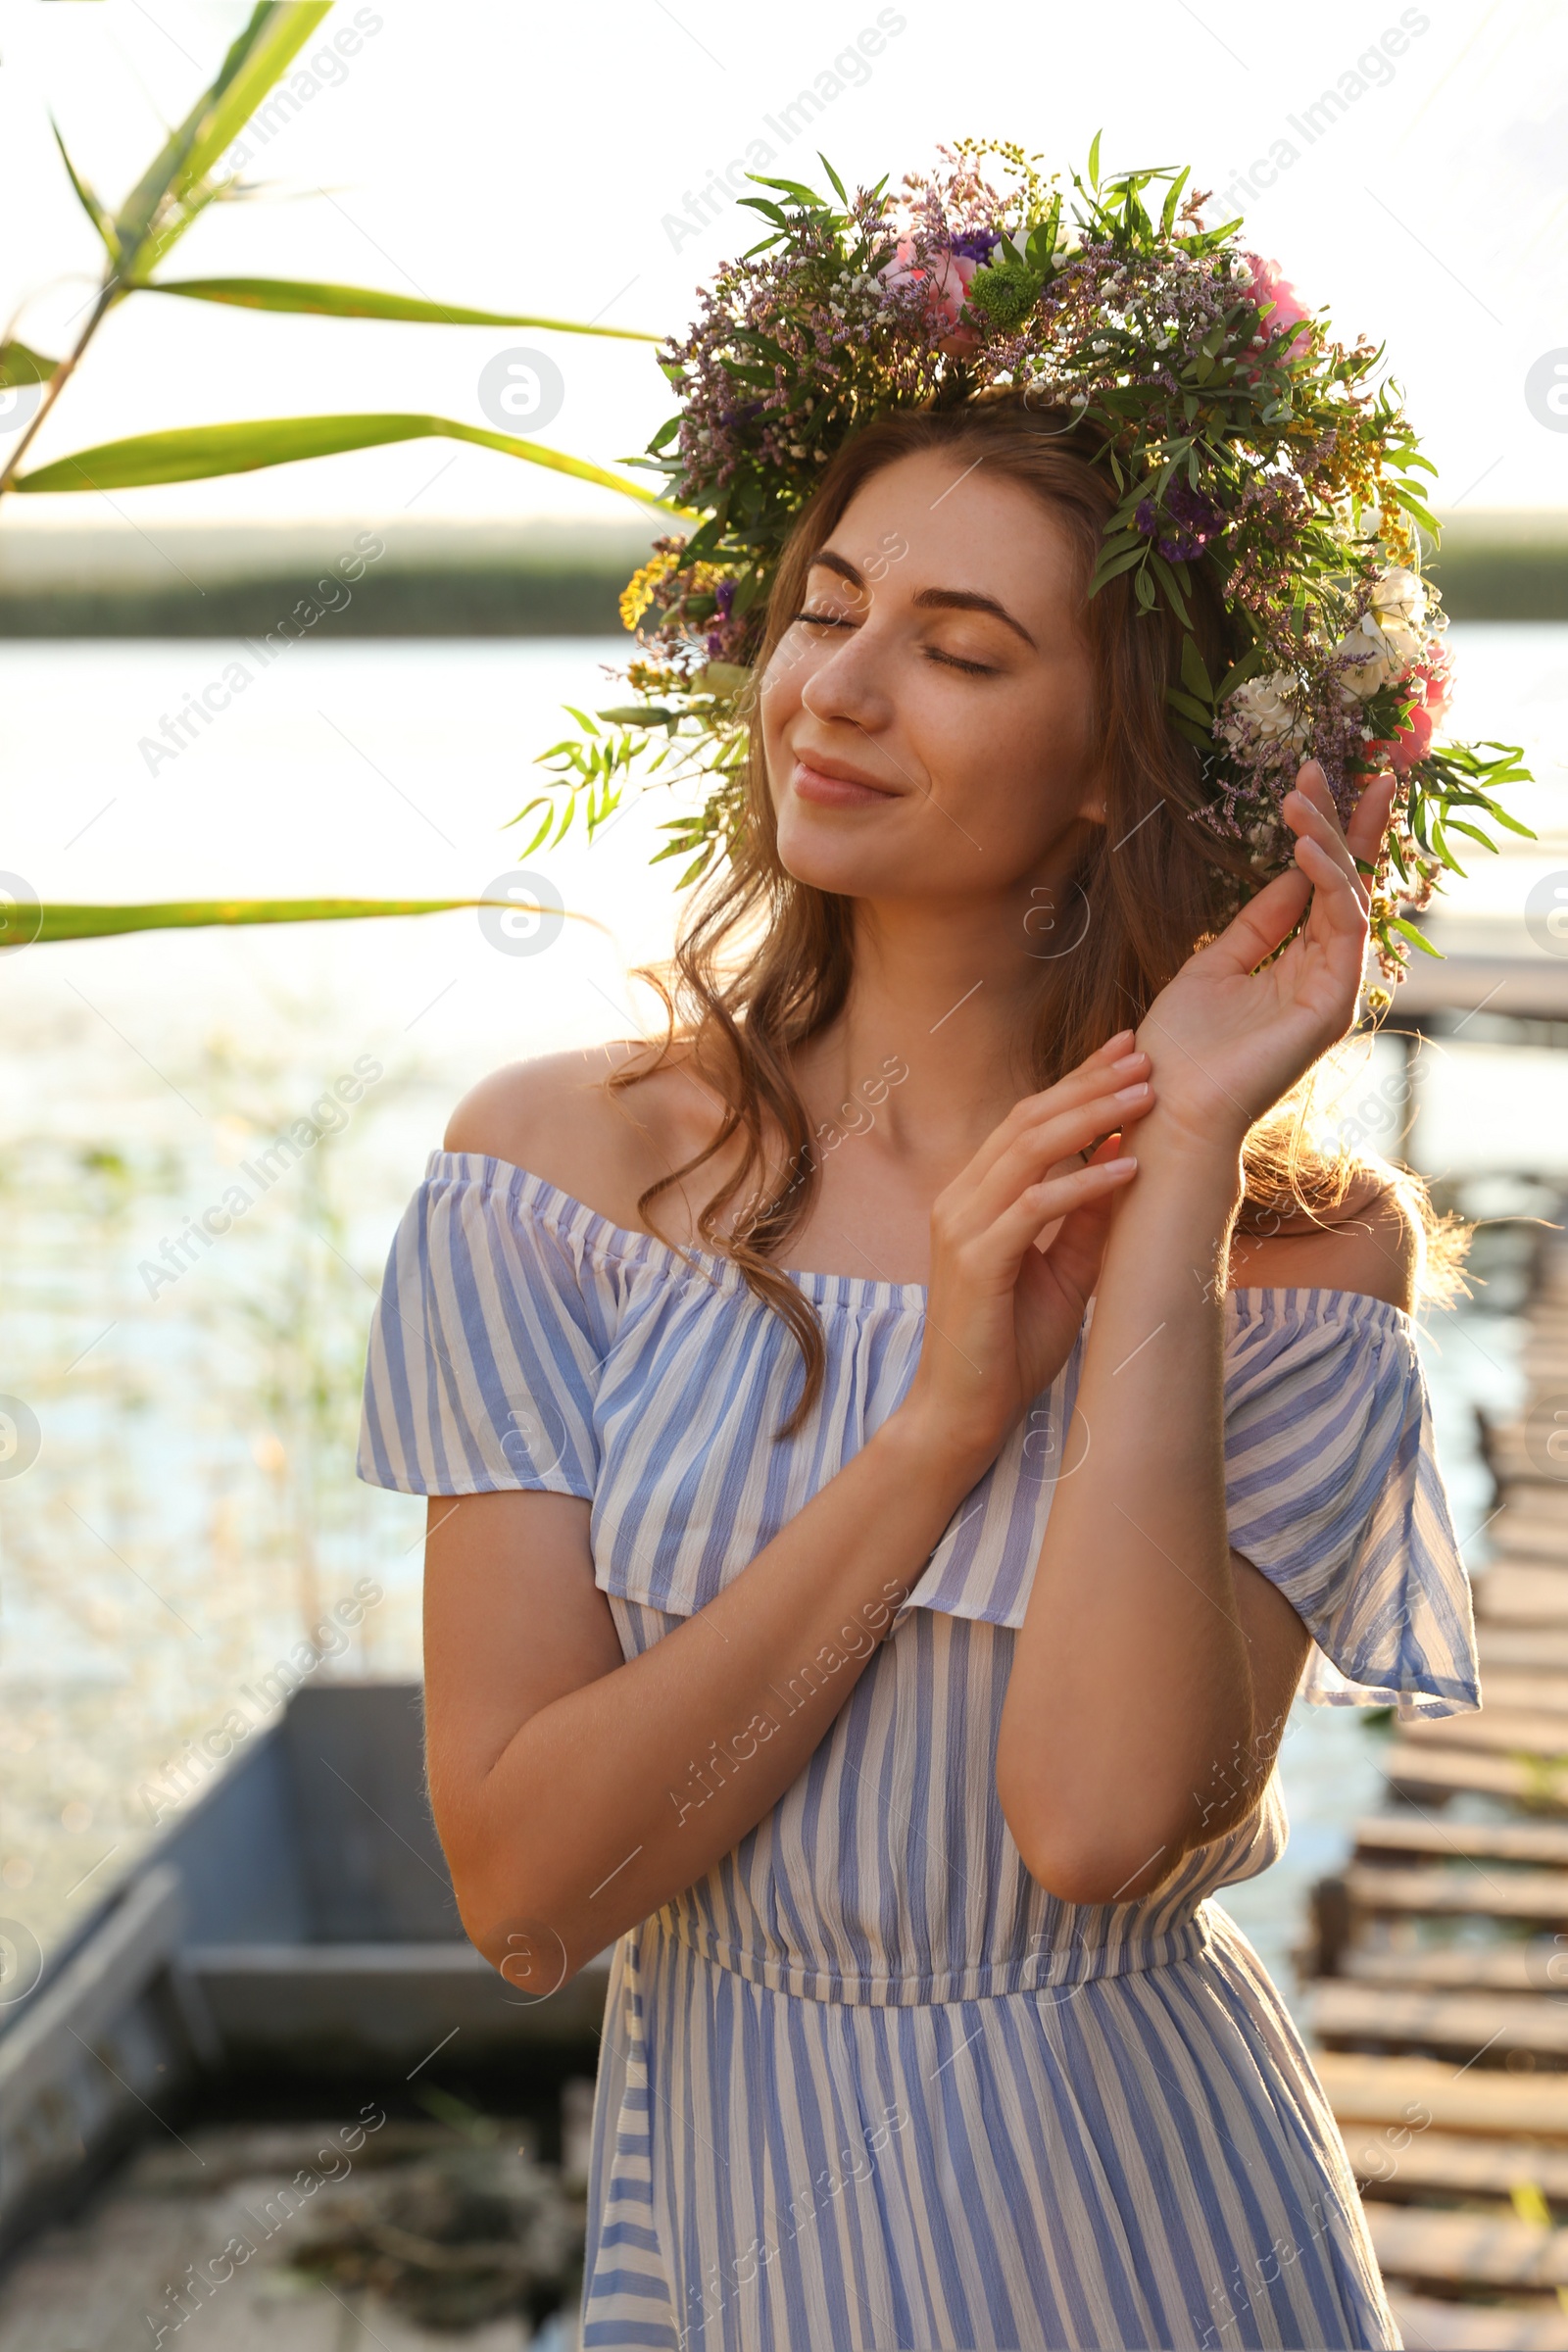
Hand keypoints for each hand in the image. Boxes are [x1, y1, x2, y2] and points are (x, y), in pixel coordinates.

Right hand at [898, 1035, 1155, 1477]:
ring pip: (1029, 1150)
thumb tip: (1127, 1161)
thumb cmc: (1010, 1346)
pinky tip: (1127, 1168)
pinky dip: (1084, 1184)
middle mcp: (960, 1199)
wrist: (964, 1413)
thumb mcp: (1064, 1271)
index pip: (1027, 1120)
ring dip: (1093, 1117)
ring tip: (1146, 1096)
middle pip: (1028, 1119)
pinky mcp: (975, 1261)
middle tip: (1145, 1055)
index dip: (1077, 1081)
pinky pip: (1034, 1207)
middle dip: (1090, 1082)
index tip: (1128, 1053)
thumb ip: (1086, 1219)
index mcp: (974, 1195)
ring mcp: (961, 1227)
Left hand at [1133, 762, 1395, 1154]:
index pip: (1321, 886)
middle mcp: (1322, 974)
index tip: (1315, 777)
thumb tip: (1291, 871)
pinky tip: (1306, 847)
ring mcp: (1331, 990)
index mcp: (1295, 965)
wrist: (1164, 1107)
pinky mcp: (1332, 1004)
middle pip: (1345, 882)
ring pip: (1347, 895)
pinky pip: (1343, 928)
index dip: (1324, 831)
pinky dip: (1328, 882)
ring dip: (1328, 839)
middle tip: (1325, 765)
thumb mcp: (1212, 965)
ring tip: (1303, 794)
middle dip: (1342, 820)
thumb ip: (1257, 922)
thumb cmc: (1177, 1049)